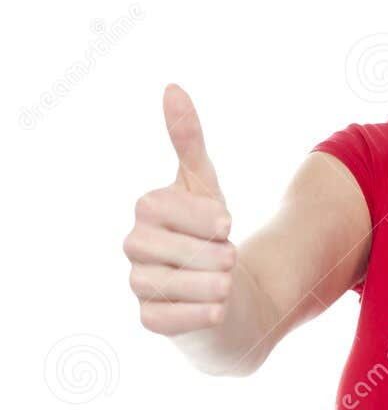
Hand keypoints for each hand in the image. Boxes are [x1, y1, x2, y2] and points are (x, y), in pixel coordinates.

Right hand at [123, 84, 237, 336]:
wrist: (228, 293)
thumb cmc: (212, 236)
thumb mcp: (206, 187)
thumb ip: (190, 142)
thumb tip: (172, 88)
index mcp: (146, 210)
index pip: (161, 208)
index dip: (198, 216)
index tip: (228, 224)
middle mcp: (134, 246)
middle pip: (163, 248)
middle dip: (206, 253)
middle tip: (230, 257)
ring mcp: (138, 284)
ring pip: (164, 285)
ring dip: (206, 285)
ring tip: (227, 284)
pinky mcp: (149, 320)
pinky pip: (164, 320)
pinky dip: (195, 316)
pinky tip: (218, 311)